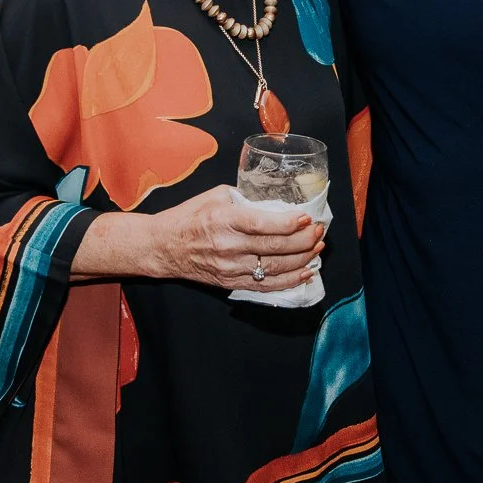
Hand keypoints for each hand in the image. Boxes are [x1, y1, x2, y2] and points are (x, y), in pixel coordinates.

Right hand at [146, 185, 323, 291]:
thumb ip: (245, 197)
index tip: (307, 217)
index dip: (289, 223)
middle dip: (303, 240)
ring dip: (302, 259)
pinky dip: (290, 280)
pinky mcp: (231, 283)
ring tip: (318, 248)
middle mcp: (229, 246)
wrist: (163, 247)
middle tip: (319, 231)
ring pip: (275, 268)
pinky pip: (266, 286)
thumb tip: (273, 200)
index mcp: (225, 220)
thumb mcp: (215, 196)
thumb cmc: (188, 216)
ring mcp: (230, 268)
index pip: (263, 224)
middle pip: (275, 248)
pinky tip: (306, 272)